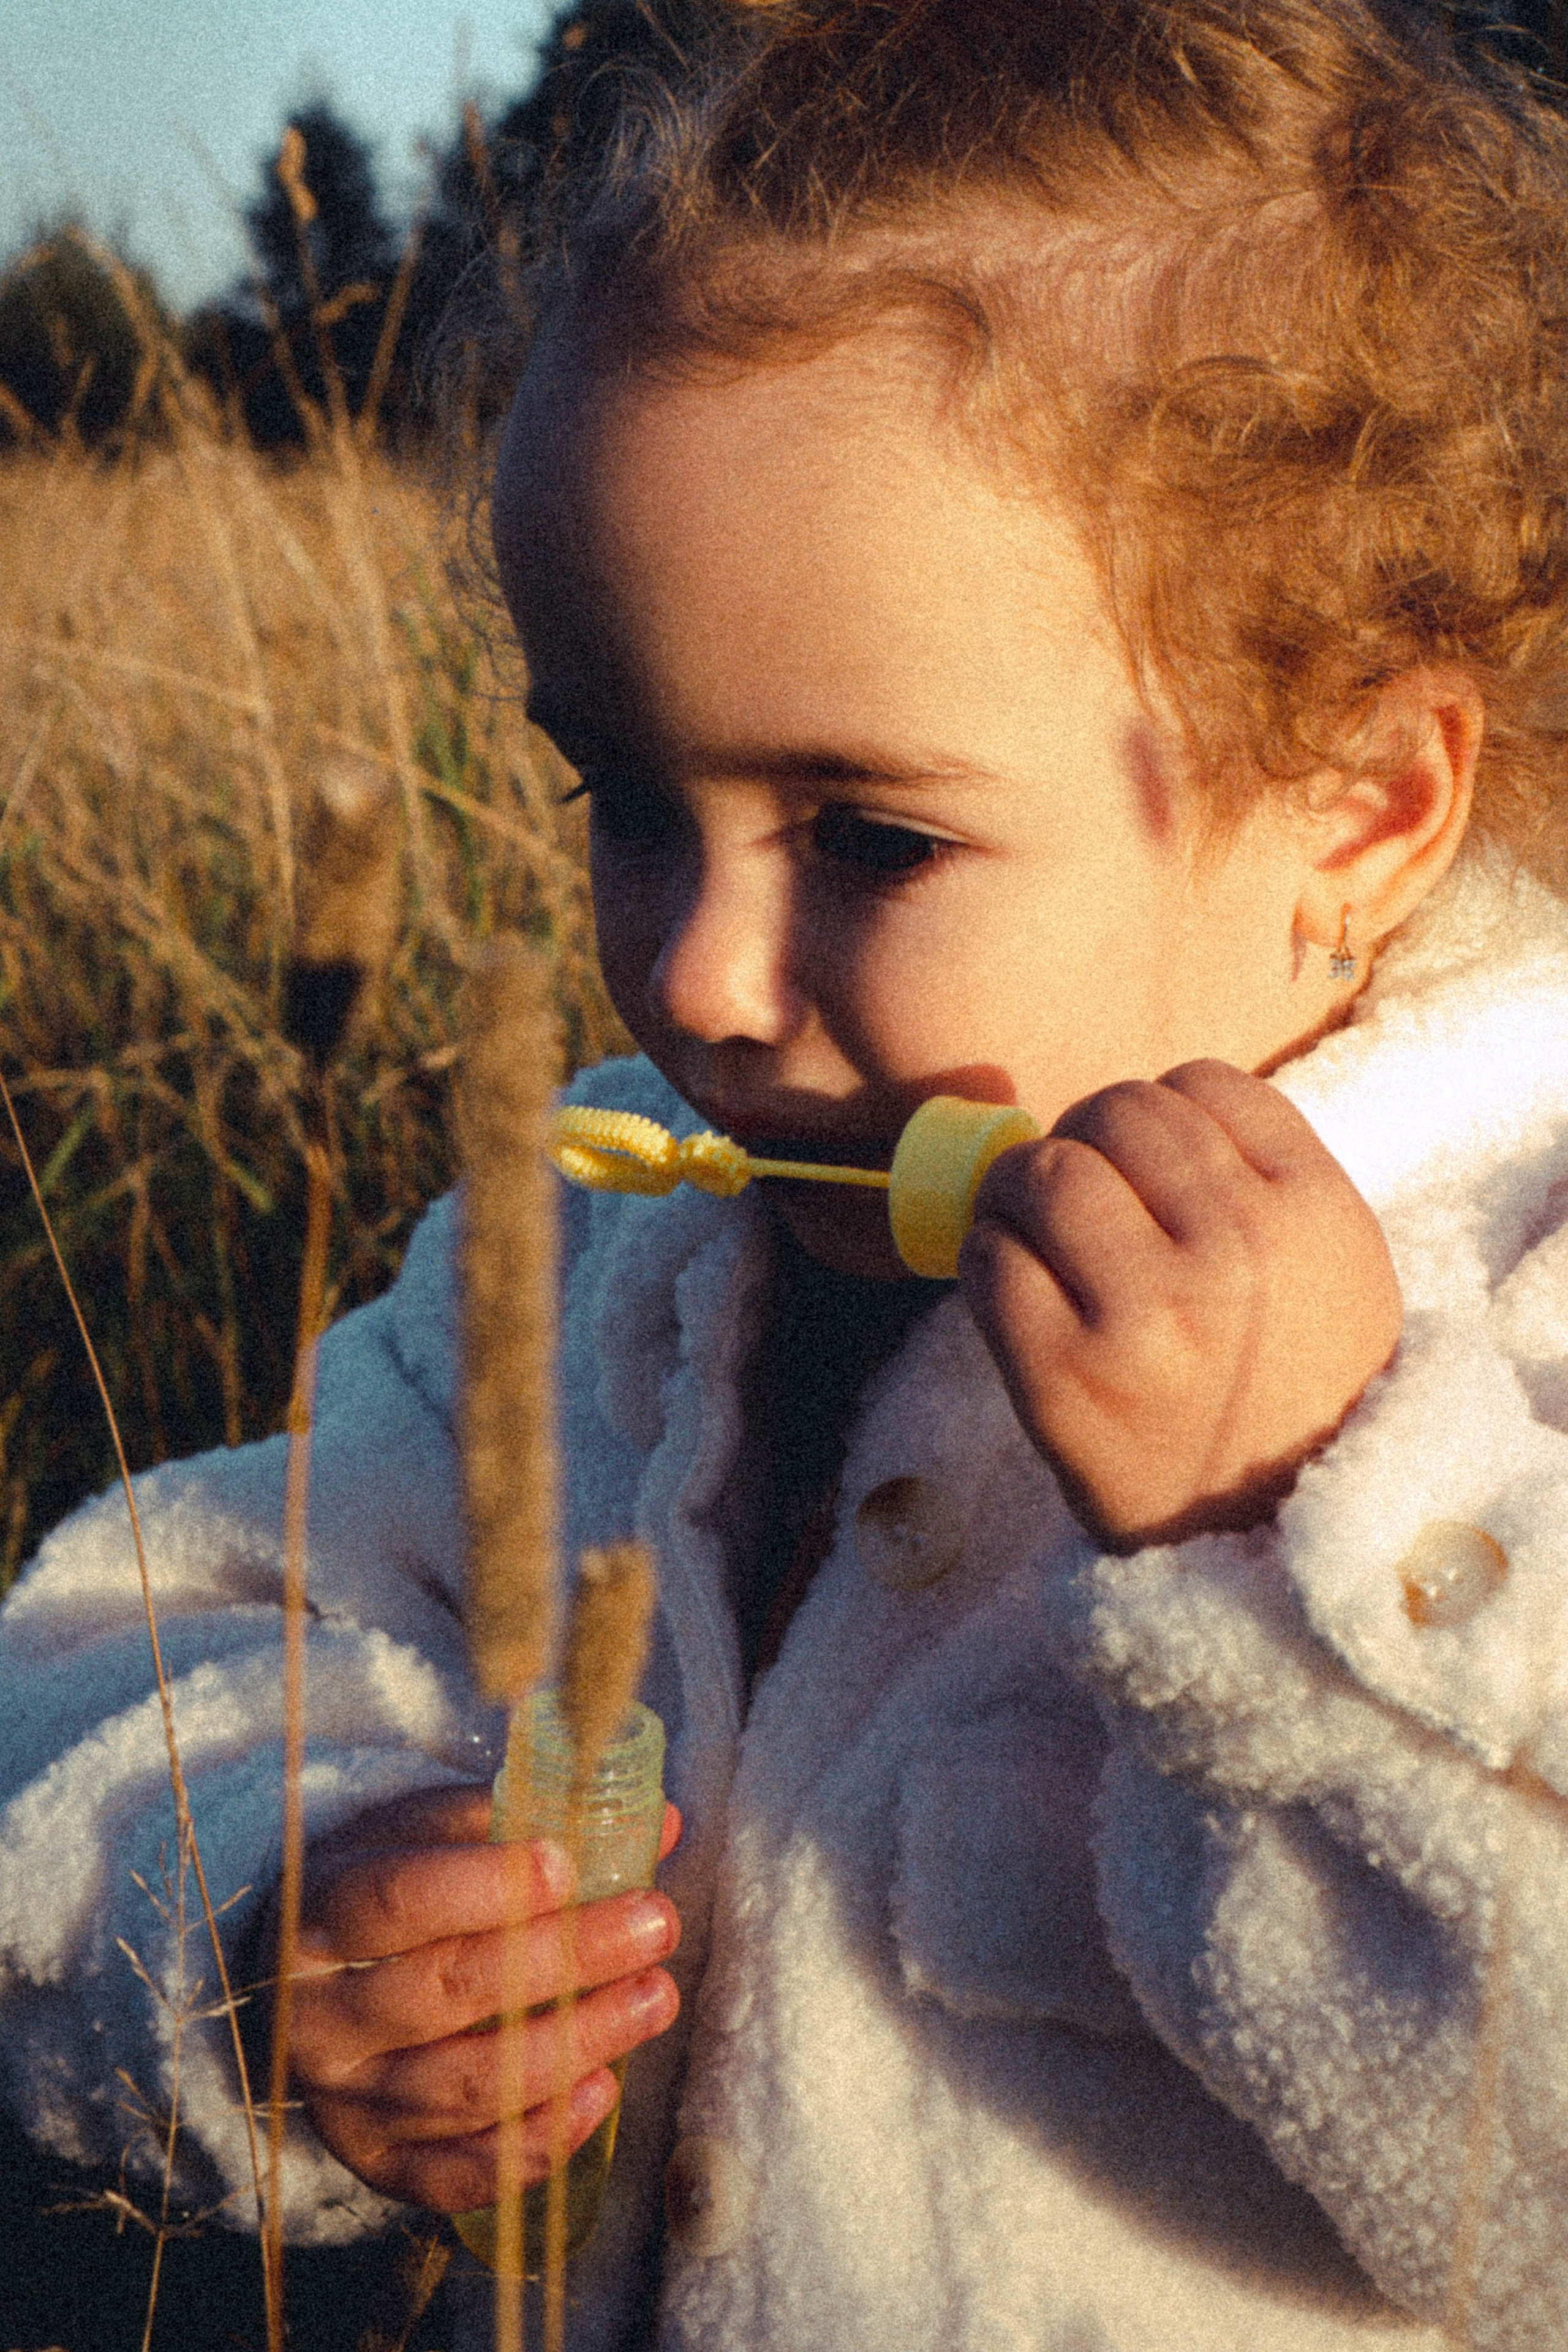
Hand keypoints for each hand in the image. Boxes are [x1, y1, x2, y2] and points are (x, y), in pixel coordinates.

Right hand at [277, 1784, 681, 2212]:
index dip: (485, 1887)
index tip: (568, 1868)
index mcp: (319, 1918)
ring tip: (653, 1998)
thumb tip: (657, 1824)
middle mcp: (320, 2020)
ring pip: (468, 2087)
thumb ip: (525, 1819)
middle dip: (565, 1959)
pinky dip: (540, 2141)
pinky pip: (462, 2174)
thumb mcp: (426, 1833)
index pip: (397, 1901)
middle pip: (447, 1992)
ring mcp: (346, 2103)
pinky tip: (601, 2089)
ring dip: (576, 2043)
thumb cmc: (383, 1890)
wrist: (304, 1984)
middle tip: (654, 1925)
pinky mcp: (379, 2165)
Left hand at [959, 1059, 1400, 1551]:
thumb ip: (1262, 1174)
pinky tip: (1013, 1288)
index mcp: (1313, 1213)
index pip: (1203, 1083)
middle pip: (1115, 1113)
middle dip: (1084, 1144)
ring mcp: (1147, 1313)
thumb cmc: (1292, 1388)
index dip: (1160, 1116)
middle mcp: (1236, 1251)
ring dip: (1021, 1191)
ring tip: (1037, 1234)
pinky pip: (988, 1257)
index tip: (1147, 1168)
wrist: (1269, 1540)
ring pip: (1043, 1169)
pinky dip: (985, 1258)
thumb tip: (1132, 1105)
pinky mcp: (1063, 1374)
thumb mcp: (1334, 1267)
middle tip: (1079, 1198)